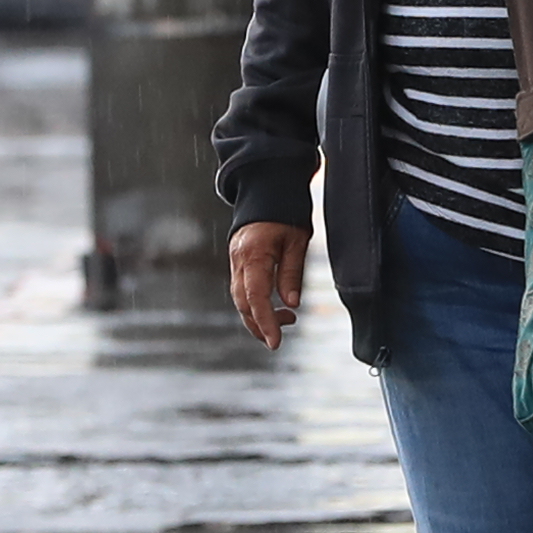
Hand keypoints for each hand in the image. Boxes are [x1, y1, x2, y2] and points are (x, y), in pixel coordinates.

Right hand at [228, 220, 305, 349]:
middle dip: (260, 325)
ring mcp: (235, 261)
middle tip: (282, 334)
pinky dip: (255, 303)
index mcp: (253, 255)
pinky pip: (242, 289)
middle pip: (243, 303)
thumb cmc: (286, 212)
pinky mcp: (237, 261)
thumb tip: (290, 304)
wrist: (266, 189)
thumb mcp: (297, 241)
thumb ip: (291, 273)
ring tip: (285, 319)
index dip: (265, 323)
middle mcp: (238, 260)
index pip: (256, 298)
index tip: (275, 342)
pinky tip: (273, 305)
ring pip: (240, 299)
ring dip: (257, 316)